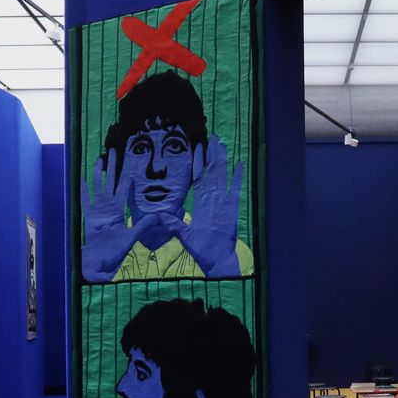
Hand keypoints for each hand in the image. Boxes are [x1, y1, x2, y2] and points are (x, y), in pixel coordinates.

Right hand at [82, 153, 140, 280]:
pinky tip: (81, 178)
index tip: (130, 165)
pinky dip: (82, 190)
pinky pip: (84, 202)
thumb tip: (157, 216)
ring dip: (98, 174)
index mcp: (119, 213)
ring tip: (99, 159)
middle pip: (110, 184)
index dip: (126, 179)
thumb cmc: (114, 254)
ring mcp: (96, 213)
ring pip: (97, 188)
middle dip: (112, 168)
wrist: (98, 265)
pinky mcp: (87, 219)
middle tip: (113, 151)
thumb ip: (142, 226)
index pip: (124, 192)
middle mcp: (107, 210)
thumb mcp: (131, 238)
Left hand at [177, 136, 243, 276]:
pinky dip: (237, 178)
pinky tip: (238, 164)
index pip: (198, 178)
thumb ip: (174, 223)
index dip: (198, 163)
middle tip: (213, 138)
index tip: (196, 148)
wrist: (215, 259)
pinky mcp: (232, 209)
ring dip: (223, 162)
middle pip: (212, 173)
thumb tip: (159, 215)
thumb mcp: (183, 234)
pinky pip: (235, 190)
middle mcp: (212, 200)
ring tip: (223, 146)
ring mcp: (223, 203)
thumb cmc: (200, 249)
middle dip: (212, 156)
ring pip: (223, 177)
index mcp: (200, 204)